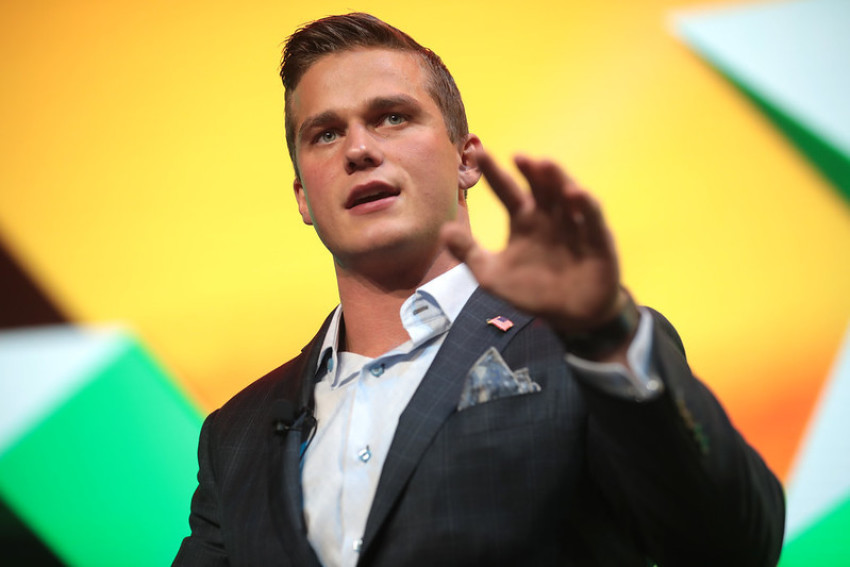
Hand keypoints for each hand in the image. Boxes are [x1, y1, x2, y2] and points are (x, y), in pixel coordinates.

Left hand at [442, 148, 626, 335]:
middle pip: (539, 186)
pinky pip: (591, 217)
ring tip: (545, 164)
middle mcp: (548, 216)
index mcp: (523, 220)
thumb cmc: (533, 292)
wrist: (570, 317)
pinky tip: (575, 193)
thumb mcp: (492, 276)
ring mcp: (573, 224)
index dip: (494, 173)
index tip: (479, 153)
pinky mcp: (596, 238)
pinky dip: (585, 204)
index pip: (506, 190)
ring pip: (565, 194)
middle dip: (530, 171)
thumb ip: (469, 253)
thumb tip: (442, 230)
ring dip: (557, 178)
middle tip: (519, 158)